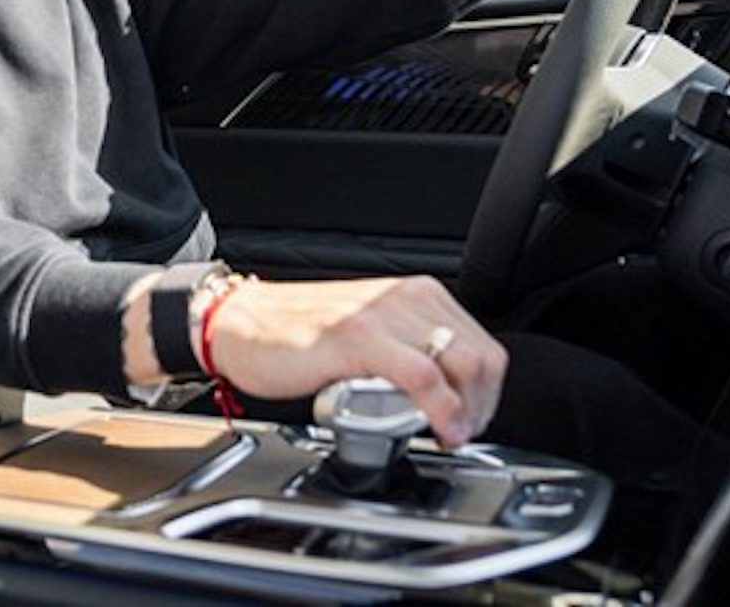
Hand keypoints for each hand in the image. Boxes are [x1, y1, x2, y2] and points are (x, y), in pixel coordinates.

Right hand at [202, 276, 506, 447]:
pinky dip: (442, 409)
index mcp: (414, 294)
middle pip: (480, 359)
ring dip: (467, 413)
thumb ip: (408, 348)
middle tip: (462, 435)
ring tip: (450, 436)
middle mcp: (405, 297)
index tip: (472, 421)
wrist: (241, 324)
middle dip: (483, 408)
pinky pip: (422, 376)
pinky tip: (438, 429)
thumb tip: (445, 394)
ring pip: (461, 365)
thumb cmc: (297, 334)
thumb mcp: (370, 330)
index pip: (483, 346)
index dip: (488, 395)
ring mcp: (381, 315)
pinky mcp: (357, 338)